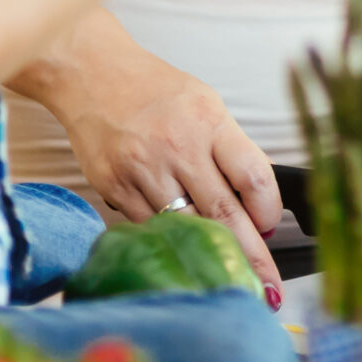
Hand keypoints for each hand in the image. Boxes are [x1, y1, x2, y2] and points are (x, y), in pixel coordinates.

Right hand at [31, 26, 289, 302]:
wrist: (90, 73)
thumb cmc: (153, 90)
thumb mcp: (205, 104)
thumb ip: (230, 149)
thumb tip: (256, 202)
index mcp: (209, 121)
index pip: (254, 177)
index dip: (269, 211)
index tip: (271, 227)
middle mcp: (177, 146)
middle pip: (224, 214)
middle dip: (250, 257)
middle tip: (267, 287)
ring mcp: (142, 170)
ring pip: (186, 228)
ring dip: (208, 256)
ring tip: (227, 277)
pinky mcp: (114, 188)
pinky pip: (150, 227)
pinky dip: (169, 240)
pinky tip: (180, 250)